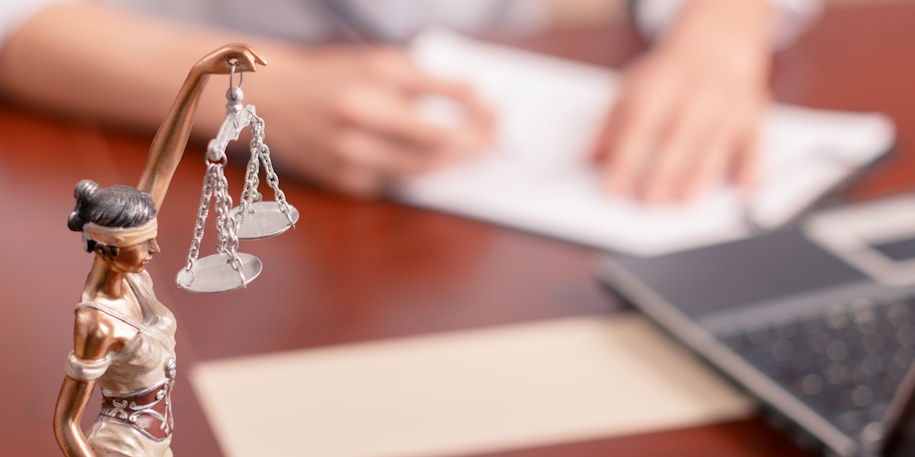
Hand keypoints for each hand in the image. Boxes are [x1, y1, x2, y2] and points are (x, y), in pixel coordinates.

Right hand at [252, 46, 494, 197]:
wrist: (274, 102)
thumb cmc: (333, 77)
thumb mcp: (382, 65)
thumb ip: (431, 81)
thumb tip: (478, 98)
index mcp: (366, 99)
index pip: (439, 122)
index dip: (476, 123)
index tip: (497, 120)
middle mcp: (355, 136)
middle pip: (435, 154)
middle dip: (471, 146)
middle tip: (492, 138)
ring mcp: (349, 166)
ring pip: (420, 171)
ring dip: (451, 160)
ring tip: (468, 145)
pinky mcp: (346, 185)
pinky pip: (397, 181)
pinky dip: (416, 166)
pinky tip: (421, 152)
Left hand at [592, 0, 772, 203]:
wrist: (717, 42)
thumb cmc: (669, 75)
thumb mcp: (631, 87)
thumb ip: (609, 124)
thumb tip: (590, 159)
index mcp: (659, 85)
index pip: (638, 124)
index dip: (625, 157)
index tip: (614, 187)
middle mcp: (695, 93)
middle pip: (678, 136)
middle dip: (663, 171)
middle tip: (649, 202)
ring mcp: (727, 104)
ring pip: (714, 144)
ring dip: (700, 174)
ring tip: (684, 200)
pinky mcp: (752, 116)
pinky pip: (754, 143)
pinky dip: (751, 167)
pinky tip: (742, 188)